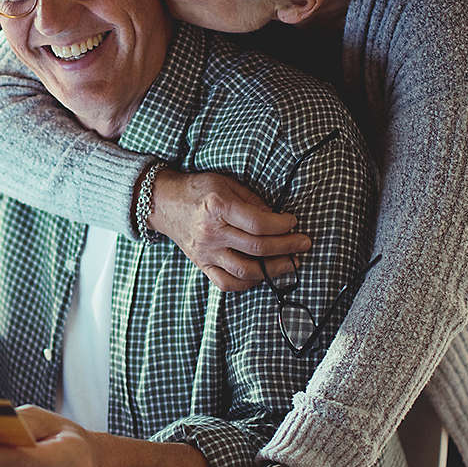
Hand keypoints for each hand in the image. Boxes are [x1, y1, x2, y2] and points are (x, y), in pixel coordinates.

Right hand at [148, 170, 310, 290]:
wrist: (163, 202)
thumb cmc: (197, 190)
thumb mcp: (226, 183)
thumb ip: (252, 200)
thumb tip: (277, 218)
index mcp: (218, 207)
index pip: (258, 223)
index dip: (281, 225)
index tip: (293, 222)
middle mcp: (211, 233)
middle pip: (257, 247)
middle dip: (287, 247)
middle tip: (303, 243)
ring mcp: (205, 252)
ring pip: (245, 270)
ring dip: (274, 269)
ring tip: (291, 263)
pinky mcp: (202, 265)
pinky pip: (227, 283)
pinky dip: (248, 283)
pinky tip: (263, 275)